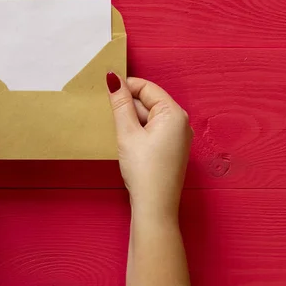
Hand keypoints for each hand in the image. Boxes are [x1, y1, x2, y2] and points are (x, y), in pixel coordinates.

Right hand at [106, 73, 192, 220]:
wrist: (155, 206)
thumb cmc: (144, 170)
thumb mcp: (127, 132)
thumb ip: (120, 103)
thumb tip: (113, 78)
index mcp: (173, 113)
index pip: (147, 87)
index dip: (125, 87)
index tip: (105, 91)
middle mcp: (180, 122)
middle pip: (148, 101)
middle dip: (128, 105)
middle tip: (109, 117)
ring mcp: (177, 137)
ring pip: (149, 116)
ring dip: (131, 120)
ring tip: (118, 134)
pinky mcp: (171, 149)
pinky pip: (153, 130)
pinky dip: (138, 131)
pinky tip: (127, 143)